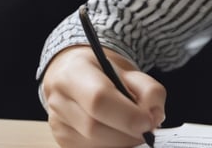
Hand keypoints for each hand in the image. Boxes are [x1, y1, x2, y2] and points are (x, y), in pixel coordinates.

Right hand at [42, 45, 165, 147]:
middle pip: (94, 127)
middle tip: (148, 128)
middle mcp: (58, 98)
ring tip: (135, 129)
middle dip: (127, 133)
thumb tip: (155, 117)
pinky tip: (121, 134)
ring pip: (92, 143)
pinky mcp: (61, 140)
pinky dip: (112, 146)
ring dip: (122, 142)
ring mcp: (56, 123)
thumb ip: (149, 90)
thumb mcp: (130, 71)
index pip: (98, 99)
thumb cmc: (105, 72)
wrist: (76, 74)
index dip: (127, 115)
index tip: (149, 122)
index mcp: (74, 72)